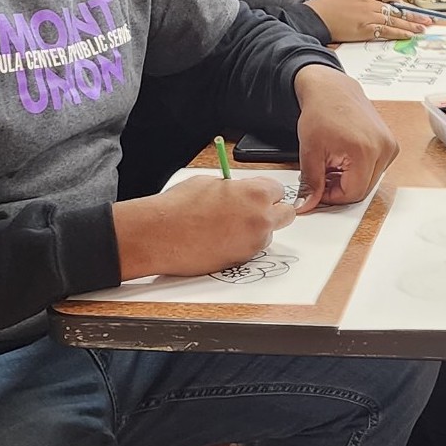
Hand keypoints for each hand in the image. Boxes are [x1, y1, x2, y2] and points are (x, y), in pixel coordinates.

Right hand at [112, 175, 295, 280]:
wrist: (159, 235)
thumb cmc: (179, 207)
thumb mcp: (211, 183)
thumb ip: (235, 188)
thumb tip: (240, 191)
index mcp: (255, 193)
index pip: (278, 190)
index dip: (265, 192)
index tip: (257, 195)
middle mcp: (260, 219)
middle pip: (286, 214)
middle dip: (272, 211)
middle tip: (253, 211)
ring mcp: (253, 243)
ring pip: (268, 234)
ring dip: (256, 231)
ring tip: (227, 227)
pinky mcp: (242, 261)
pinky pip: (251, 250)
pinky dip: (242, 245)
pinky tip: (220, 240)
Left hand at [291, 65, 397, 210]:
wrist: (332, 89)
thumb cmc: (321, 111)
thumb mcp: (310, 151)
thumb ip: (311, 183)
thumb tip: (306, 205)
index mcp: (364, 151)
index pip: (352, 194)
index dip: (332, 196)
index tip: (318, 189)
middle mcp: (383, 148)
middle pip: (363, 190)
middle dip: (340, 188)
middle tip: (322, 176)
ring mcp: (390, 145)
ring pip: (369, 181)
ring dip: (350, 179)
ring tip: (333, 163)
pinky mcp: (391, 144)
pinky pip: (376, 169)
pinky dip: (359, 170)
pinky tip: (345, 158)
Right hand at [306, 0, 428, 43]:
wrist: (314, 17)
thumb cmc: (322, 7)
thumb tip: (358, 0)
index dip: (397, 0)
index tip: (404, 6)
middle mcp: (368, 3)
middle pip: (395, 7)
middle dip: (413, 13)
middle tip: (427, 18)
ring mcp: (368, 16)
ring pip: (394, 19)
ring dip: (411, 24)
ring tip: (423, 27)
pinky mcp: (365, 29)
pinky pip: (386, 30)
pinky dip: (399, 32)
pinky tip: (409, 34)